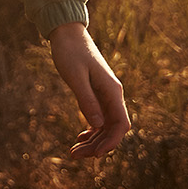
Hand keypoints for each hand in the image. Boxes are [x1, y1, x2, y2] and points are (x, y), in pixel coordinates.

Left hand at [48, 21, 130, 157]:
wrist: (67, 33)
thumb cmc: (70, 52)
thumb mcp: (76, 77)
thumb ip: (87, 100)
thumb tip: (98, 125)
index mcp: (112, 91)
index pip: (120, 125)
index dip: (110, 143)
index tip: (95, 155)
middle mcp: (112, 95)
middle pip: (112, 129)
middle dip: (97, 145)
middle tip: (75, 155)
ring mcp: (105, 95)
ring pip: (105, 126)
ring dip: (93, 140)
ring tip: (74, 151)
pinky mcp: (96, 93)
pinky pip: (99, 118)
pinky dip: (91, 130)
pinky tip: (81, 137)